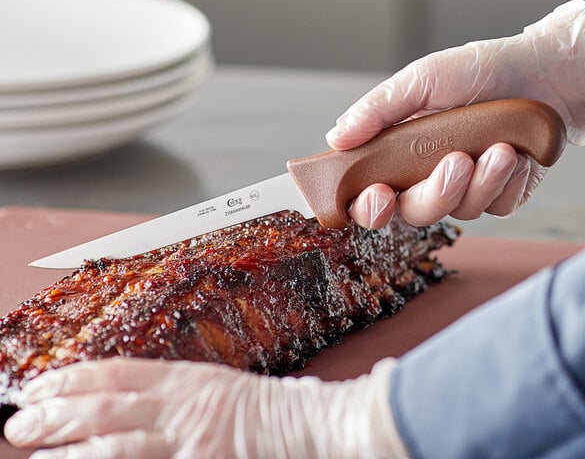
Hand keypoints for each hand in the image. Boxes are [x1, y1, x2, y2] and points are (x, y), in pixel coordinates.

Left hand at [4, 357, 407, 458]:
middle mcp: (184, 407)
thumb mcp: (224, 394)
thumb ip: (186, 401)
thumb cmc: (276, 409)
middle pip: (108, 406)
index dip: (77, 377)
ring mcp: (190, 441)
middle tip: (21, 421)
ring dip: (71, 449)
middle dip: (58, 414)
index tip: (45, 383)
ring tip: (33, 452)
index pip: (120, 372)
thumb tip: (146, 408)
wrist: (317, 426)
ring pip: (117, 444)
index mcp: (190, 381)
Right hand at [327, 0, 584, 227]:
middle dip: (436, 192)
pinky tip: (515, 154)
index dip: (368, 205)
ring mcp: (463, 189)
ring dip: (482, 181)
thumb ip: (377, 110)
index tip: (379, 194)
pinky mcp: (499, 195)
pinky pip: (497, 208)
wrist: (542, 75)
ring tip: (500, 148)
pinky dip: (507, 182)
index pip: (368, 194)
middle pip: (414, 213)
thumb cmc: (476, 71)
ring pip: (459, 212)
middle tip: (457, 160)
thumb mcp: (420, 80)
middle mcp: (426, 175)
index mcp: (398, 152)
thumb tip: (336, 138)